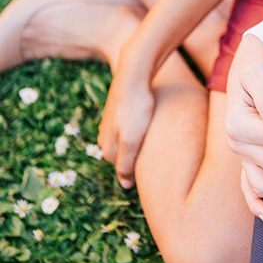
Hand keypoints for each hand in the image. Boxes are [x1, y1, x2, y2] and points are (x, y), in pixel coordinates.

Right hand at [98, 44, 155, 189]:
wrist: (134, 76)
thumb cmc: (137, 108)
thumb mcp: (131, 139)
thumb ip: (126, 163)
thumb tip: (125, 186)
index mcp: (107, 147)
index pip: (122, 169)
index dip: (137, 172)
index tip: (156, 174)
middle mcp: (104, 137)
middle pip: (123, 157)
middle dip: (137, 159)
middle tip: (158, 157)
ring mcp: (110, 124)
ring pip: (126, 142)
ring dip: (139, 144)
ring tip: (156, 142)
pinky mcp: (119, 112)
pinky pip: (129, 128)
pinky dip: (139, 131)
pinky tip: (150, 126)